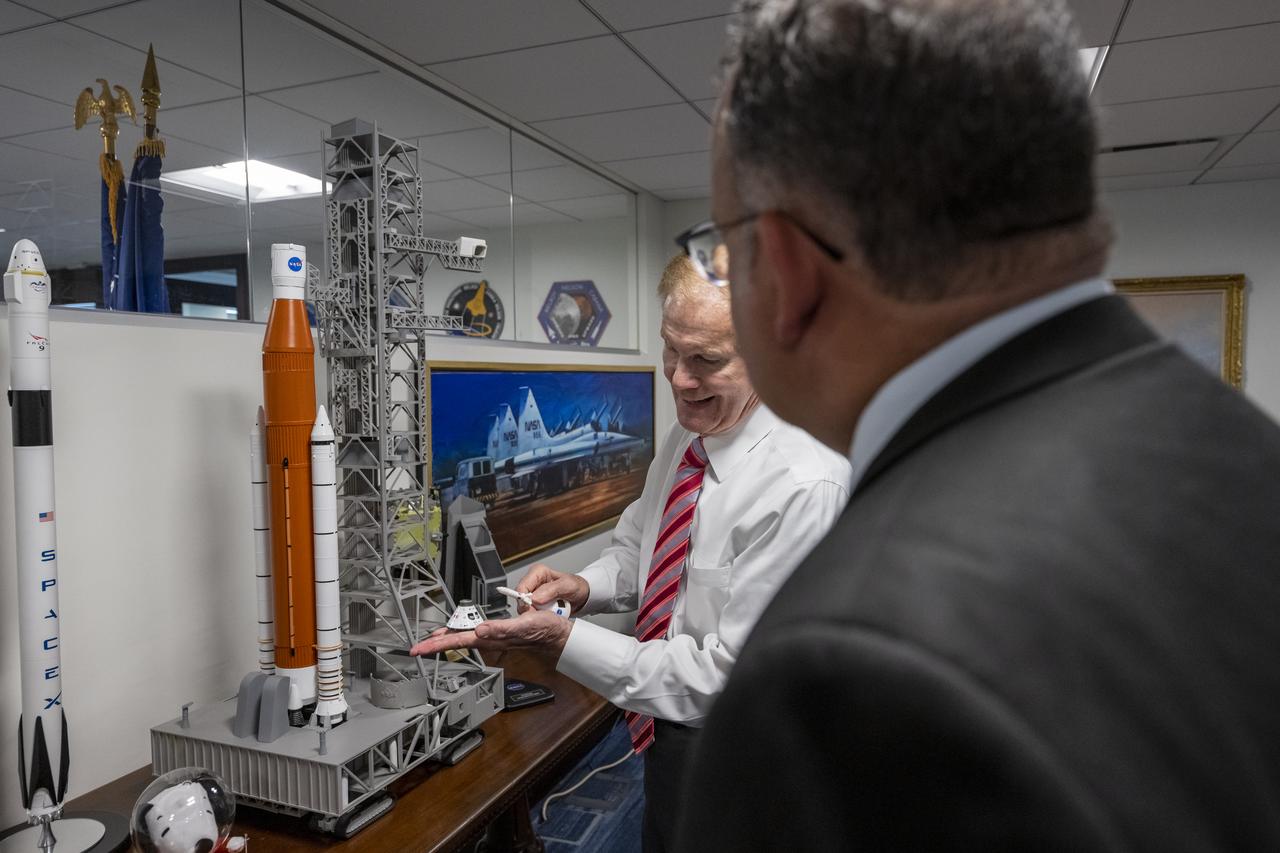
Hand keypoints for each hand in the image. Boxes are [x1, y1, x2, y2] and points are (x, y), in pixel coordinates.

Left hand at [409, 610, 572, 659]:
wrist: (558, 635)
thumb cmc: (543, 631)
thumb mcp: (522, 626)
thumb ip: (501, 629)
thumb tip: (479, 630)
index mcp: (490, 637)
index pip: (457, 641)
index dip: (436, 645)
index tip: (418, 649)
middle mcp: (488, 639)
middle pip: (456, 642)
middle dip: (436, 644)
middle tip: (417, 648)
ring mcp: (493, 637)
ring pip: (464, 639)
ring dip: (447, 639)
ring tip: (433, 639)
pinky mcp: (500, 633)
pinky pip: (476, 634)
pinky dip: (464, 633)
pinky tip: (463, 633)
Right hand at [515, 563, 589, 613]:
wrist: (582, 596)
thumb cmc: (576, 587)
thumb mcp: (567, 585)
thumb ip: (550, 590)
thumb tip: (535, 598)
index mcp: (537, 572)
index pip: (521, 587)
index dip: (524, 600)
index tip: (532, 609)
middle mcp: (533, 583)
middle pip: (521, 599)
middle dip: (531, 608)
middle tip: (544, 612)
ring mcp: (534, 595)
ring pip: (526, 608)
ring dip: (537, 613)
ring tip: (551, 611)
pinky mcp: (536, 605)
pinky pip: (533, 613)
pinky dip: (541, 616)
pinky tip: (550, 614)